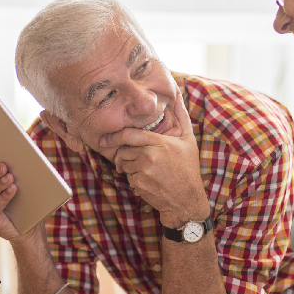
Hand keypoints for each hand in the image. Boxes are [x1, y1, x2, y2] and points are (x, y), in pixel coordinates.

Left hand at [100, 91, 209, 225]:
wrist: (187, 200)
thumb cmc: (188, 168)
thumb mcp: (188, 139)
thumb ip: (181, 115)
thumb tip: (178, 93)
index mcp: (160, 142)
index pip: (129, 135)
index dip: (114, 136)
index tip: (105, 139)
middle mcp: (150, 155)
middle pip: (122, 150)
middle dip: (122, 154)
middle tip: (125, 158)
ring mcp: (144, 171)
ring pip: (124, 164)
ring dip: (129, 167)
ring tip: (145, 170)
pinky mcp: (140, 185)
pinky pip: (128, 178)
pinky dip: (134, 179)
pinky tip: (148, 181)